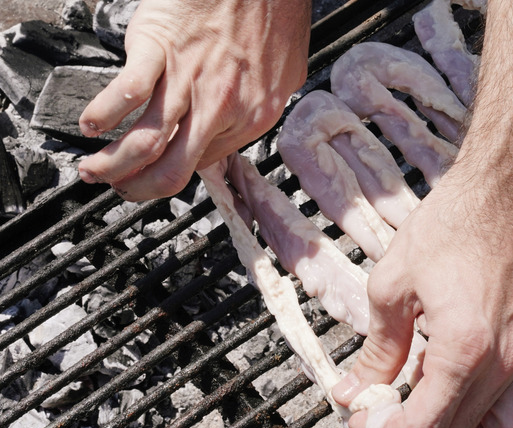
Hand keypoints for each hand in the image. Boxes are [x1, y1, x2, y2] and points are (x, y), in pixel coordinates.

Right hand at [78, 0, 309, 200]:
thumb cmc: (276, 12)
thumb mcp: (285, 74)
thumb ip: (259, 105)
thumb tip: (237, 125)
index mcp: (252, 115)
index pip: (205, 164)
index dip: (174, 175)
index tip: (156, 177)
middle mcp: (220, 106)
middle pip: (172, 169)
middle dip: (138, 188)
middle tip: (119, 189)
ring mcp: (188, 79)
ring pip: (146, 142)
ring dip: (112, 164)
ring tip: (93, 169)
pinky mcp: (160, 49)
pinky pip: (127, 94)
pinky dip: (102, 115)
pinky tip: (91, 123)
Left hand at [332, 165, 512, 427]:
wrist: (505, 190)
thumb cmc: (455, 224)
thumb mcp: (394, 285)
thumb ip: (377, 349)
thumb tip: (355, 389)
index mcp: (464, 348)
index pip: (424, 425)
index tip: (362, 418)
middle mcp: (504, 362)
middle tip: (380, 409)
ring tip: (428, 409)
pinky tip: (485, 405)